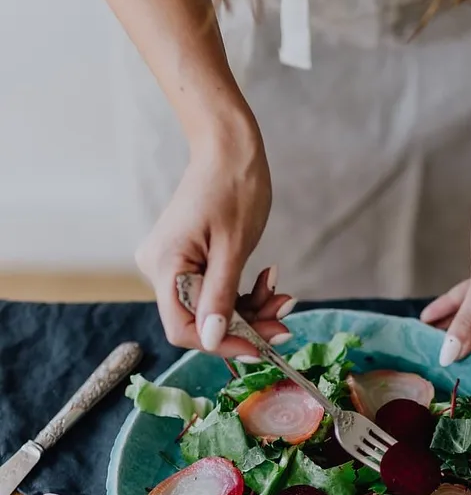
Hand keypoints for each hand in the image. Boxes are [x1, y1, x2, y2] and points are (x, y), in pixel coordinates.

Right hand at [135, 120, 295, 356]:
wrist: (229, 146)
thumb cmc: (234, 186)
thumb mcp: (233, 247)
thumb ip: (221, 297)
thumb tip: (212, 340)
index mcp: (164, 265)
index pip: (184, 329)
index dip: (221, 343)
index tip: (259, 348)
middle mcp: (160, 269)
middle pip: (201, 321)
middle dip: (246, 324)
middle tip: (285, 320)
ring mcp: (174, 266)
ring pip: (213, 309)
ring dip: (252, 310)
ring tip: (282, 295)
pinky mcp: (189, 262)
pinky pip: (216, 292)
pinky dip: (244, 294)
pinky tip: (268, 280)